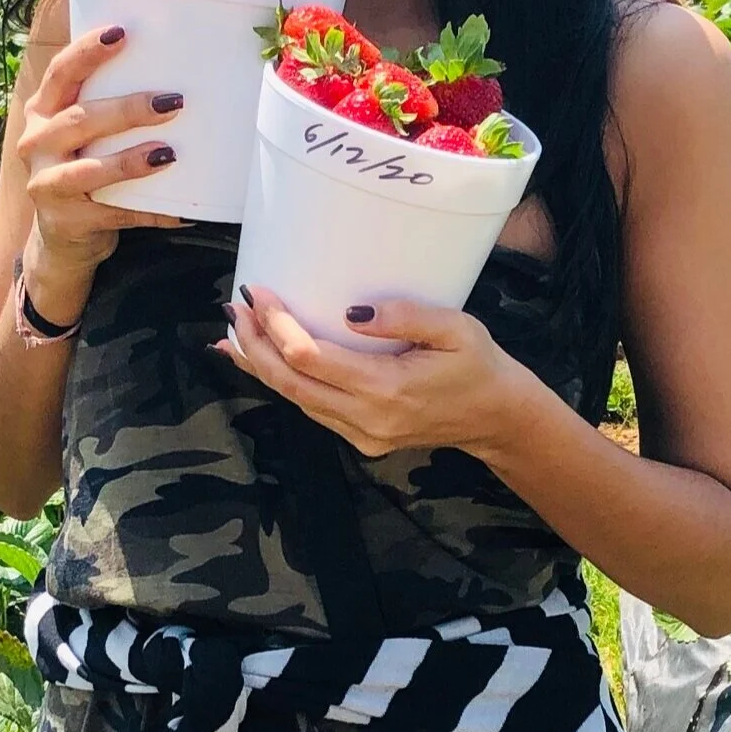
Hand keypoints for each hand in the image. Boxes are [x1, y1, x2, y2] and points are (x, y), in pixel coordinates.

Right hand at [15, 23, 186, 317]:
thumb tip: (174, 72)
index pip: (61, 74)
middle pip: (80, 120)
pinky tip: (182, 212)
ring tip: (167, 154)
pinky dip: (150, 212)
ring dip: (130, 162)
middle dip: (127, 110)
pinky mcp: (66, 220)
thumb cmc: (82, 166)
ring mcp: (46, 184)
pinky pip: (113, 214)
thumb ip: (104, 103)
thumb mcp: (81, 133)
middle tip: (172, 102)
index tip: (121, 33)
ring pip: (89, 170)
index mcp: (42, 112)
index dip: (87, 52)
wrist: (61, 235)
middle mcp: (36, 144)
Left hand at [218, 285, 539, 462]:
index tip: (259, 293)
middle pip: (290, 383)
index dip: (277, 326)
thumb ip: (406, 316)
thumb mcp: (456, 329)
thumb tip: (352, 310)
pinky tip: (263, 361)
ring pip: (295, 400)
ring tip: (235, 331)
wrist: (497, 418)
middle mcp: (366, 418)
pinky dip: (282, 382)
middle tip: (234, 307)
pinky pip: (311, 408)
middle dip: (255, 344)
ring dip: (261, 364)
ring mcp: (360, 434)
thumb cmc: (479, 365)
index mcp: (387, 389)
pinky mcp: (360, 438)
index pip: (310, 357)